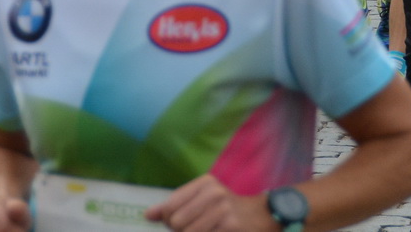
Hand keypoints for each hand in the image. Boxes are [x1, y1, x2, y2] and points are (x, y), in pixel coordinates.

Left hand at [146, 174, 270, 231]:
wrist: (263, 215)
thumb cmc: (226, 209)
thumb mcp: (202, 200)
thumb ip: (174, 206)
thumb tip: (148, 215)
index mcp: (205, 183)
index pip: (170, 207)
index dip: (169, 221)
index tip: (179, 223)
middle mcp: (214, 192)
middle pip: (176, 223)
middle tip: (196, 228)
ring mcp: (223, 209)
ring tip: (207, 230)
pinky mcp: (229, 226)